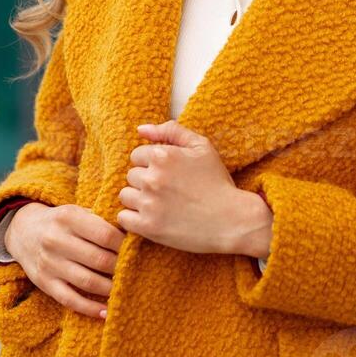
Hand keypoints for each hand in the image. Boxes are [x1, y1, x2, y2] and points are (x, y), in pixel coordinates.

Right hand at [5, 202, 125, 319]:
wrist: (24, 231)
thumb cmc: (61, 223)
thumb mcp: (77, 212)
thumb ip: (100, 222)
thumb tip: (133, 236)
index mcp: (68, 218)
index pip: (105, 235)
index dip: (124, 245)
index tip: (134, 251)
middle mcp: (56, 240)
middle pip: (99, 260)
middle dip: (120, 268)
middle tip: (132, 271)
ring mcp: (49, 263)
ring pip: (87, 281)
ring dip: (110, 288)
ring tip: (123, 289)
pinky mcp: (44, 283)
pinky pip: (70, 299)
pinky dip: (89, 308)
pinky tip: (105, 311)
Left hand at [117, 120, 271, 258]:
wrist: (232, 220)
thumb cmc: (217, 182)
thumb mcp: (201, 146)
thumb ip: (171, 131)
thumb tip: (140, 130)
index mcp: (162, 155)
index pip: (136, 155)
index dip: (152, 164)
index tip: (167, 175)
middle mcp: (152, 178)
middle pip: (131, 176)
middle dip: (146, 181)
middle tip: (167, 191)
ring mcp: (149, 203)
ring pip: (125, 196)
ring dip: (138, 199)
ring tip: (160, 205)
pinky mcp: (148, 227)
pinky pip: (123, 218)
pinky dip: (134, 219)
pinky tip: (152, 218)